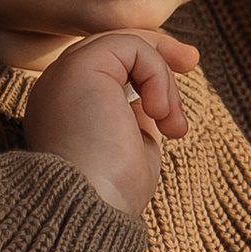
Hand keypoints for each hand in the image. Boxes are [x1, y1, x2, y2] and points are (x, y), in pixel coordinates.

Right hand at [22, 28, 201, 222]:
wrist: (88, 206)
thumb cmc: (110, 193)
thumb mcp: (130, 148)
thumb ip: (136, 119)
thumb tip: (152, 101)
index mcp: (65, 108)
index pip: (107, 69)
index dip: (145, 67)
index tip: (182, 74)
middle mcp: (58, 88)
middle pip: (113, 48)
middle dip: (158, 50)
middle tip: (192, 61)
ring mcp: (64, 75)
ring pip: (124, 45)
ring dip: (162, 78)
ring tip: (171, 125)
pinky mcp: (79, 66)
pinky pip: (129, 45)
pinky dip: (156, 73)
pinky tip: (158, 112)